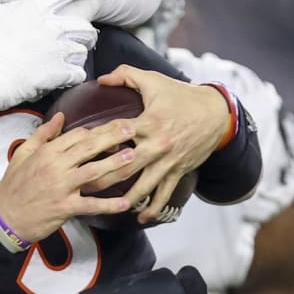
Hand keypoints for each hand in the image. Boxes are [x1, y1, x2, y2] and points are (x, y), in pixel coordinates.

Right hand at [0, 0, 98, 143]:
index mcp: (34, 7)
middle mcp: (51, 27)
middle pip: (84, 24)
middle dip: (87, 28)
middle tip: (82, 32)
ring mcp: (57, 51)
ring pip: (84, 48)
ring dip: (81, 50)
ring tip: (74, 53)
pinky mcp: (57, 74)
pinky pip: (78, 73)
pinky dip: (74, 74)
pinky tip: (66, 74)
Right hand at [0, 113, 139, 241]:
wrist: (5, 217)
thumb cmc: (14, 185)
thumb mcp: (23, 153)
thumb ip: (42, 134)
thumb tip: (60, 116)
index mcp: (46, 152)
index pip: (76, 135)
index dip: (97, 131)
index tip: (112, 129)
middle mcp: (55, 167)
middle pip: (88, 148)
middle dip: (112, 137)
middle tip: (132, 129)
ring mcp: (61, 187)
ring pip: (93, 172)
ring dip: (114, 164)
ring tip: (133, 157)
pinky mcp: (65, 207)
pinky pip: (90, 204)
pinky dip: (108, 205)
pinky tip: (123, 203)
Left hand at [89, 65, 229, 222]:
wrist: (217, 113)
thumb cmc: (182, 95)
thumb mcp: (153, 80)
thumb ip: (125, 75)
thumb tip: (101, 79)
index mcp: (148, 122)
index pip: (115, 133)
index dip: (94, 141)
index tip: (76, 150)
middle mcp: (158, 144)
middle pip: (124, 165)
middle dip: (101, 177)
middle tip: (80, 185)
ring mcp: (169, 161)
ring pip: (143, 186)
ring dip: (123, 199)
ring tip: (104, 206)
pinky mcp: (178, 170)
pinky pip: (165, 194)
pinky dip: (153, 208)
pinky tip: (140, 218)